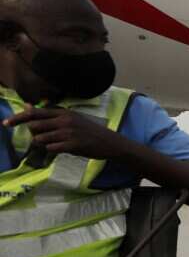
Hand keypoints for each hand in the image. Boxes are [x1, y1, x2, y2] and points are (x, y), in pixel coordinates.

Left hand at [2, 105, 128, 159]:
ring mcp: (69, 133)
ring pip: (41, 139)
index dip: (18, 118)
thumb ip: (49, 115)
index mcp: (63, 113)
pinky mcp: (73, 145)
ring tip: (55, 144)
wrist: (110, 142)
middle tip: (43, 138)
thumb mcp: (71, 119)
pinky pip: (52, 149)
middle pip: (35, 126)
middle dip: (34, 134)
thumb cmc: (89, 131)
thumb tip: (27, 106)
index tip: (6, 123)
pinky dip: (52, 150)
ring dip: (43, 144)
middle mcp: (64, 121)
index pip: (34, 113)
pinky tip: (62, 149)